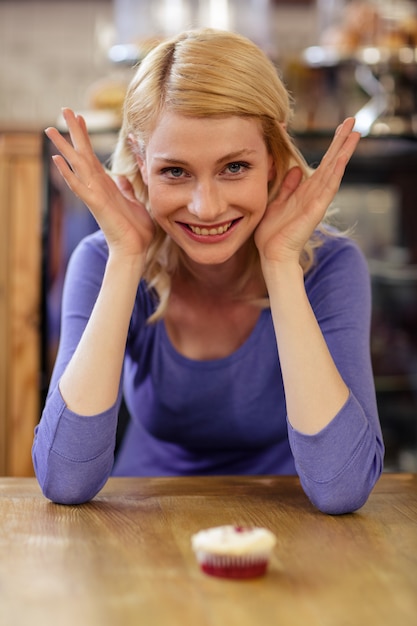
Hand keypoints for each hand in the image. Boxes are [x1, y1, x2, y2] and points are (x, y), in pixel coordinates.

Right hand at [45, 108, 154, 262]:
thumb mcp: (135, 203)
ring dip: (64, 147)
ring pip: (77, 166)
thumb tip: (122, 178)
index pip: (93, 156)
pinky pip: (80, 187)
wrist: (135, 251)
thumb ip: (126, 190)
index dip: (87, 137)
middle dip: (75, 132)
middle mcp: (97, 188)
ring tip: (50, 129)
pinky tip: (57, 161)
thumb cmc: (136, 231)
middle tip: (64, 109)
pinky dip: (68, 174)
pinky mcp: (96, 205)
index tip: (81, 117)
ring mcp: (95, 196)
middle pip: (83, 154)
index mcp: (107, 186)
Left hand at [254, 118, 359, 267]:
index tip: (340, 127)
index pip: (323, 163)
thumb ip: (286, 186)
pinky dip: (335, 173)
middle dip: (342, 141)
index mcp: (305, 191)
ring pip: (333, 171)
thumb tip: (294, 169)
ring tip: (355, 133)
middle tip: (353, 120)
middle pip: (332, 162)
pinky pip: (327, 188)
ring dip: (343, 152)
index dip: (332, 145)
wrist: (272, 254)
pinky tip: (342, 158)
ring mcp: (317, 201)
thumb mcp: (276, 202)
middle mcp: (314, 194)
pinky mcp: (315, 210)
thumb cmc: (272, 233)